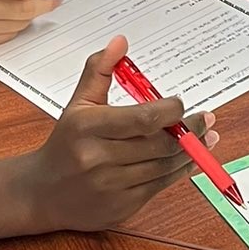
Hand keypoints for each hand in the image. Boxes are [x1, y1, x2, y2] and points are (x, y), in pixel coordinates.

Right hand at [16, 35, 218, 231]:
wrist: (43, 193)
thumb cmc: (66, 144)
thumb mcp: (77, 104)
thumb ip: (100, 71)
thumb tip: (121, 42)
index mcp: (87, 127)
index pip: (141, 119)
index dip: (170, 111)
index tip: (181, 103)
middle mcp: (98, 158)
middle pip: (159, 144)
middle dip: (189, 130)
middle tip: (205, 118)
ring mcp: (111, 186)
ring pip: (164, 166)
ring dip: (189, 151)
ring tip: (205, 136)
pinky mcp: (122, 207)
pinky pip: (160, 186)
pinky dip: (179, 171)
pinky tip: (189, 159)